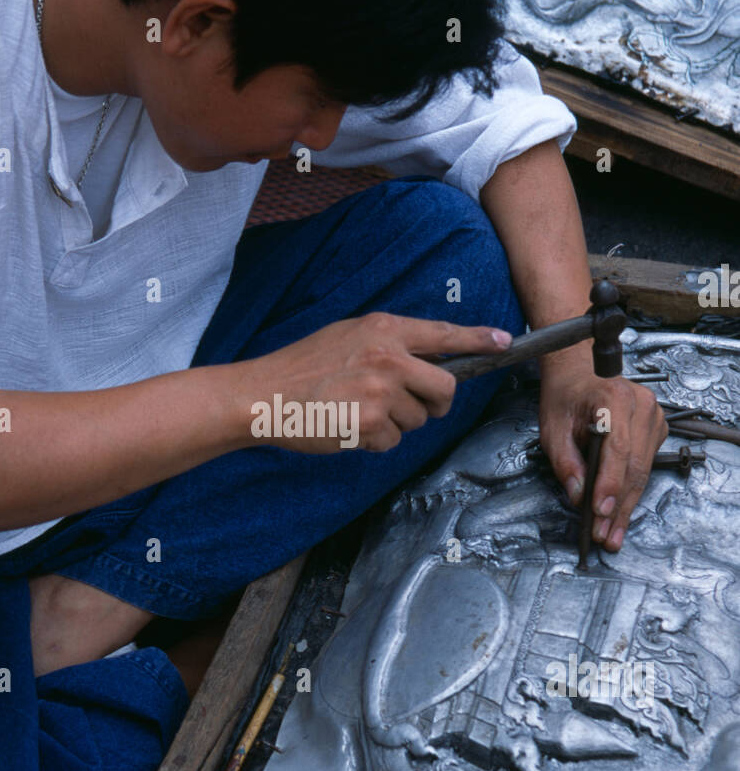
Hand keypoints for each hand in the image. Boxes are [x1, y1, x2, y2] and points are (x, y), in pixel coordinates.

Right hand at [236, 312, 513, 452]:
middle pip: (444, 389)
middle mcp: (388, 357)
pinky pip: (393, 441)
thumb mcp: (348, 337)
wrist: (266, 394)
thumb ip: (388, 344)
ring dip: (395, 424)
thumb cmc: (304, 368)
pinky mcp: (371, 424)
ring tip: (357, 411)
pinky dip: (374, 441)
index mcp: (383, 330)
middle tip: (407, 405)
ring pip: (417, 420)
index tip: (504, 342)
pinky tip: (348, 426)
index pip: (443, 333)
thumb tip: (428, 360)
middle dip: (433, 403)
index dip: (478, 339)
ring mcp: (382, 392)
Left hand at [538, 356, 666, 550]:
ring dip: (626, 505)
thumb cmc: (565, 397)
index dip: (610, 483)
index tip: (600, 511)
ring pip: (643, 471)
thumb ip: (565, 462)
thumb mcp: (552, 429)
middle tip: (605, 534)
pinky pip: (646, 466)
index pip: (618, 448)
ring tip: (612, 534)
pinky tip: (620, 514)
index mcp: (614, 398)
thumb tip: (578, 495)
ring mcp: (654, 417)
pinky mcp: (657, 429)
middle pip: (634, 465)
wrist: (578, 374)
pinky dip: (631, 492)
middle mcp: (641, 405)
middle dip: (618, 505)